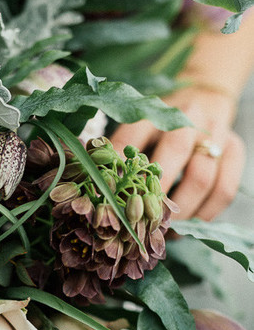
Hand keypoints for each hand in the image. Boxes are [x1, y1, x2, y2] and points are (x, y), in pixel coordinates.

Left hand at [111, 86, 245, 220]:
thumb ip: (118, 153)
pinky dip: (205, 214)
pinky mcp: (236, 151)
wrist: (204, 98)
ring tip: (165, 231)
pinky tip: (187, 227)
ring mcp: (216, 134)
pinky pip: (224, 190)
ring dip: (181, 210)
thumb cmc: (160, 126)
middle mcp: (188, 118)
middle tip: (140, 222)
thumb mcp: (136, 130)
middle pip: (174, 152)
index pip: (131, 137)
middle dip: (155, 193)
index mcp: (155, 112)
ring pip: (202, 178)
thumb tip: (94, 185)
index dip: (119, 166)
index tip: (107, 195)